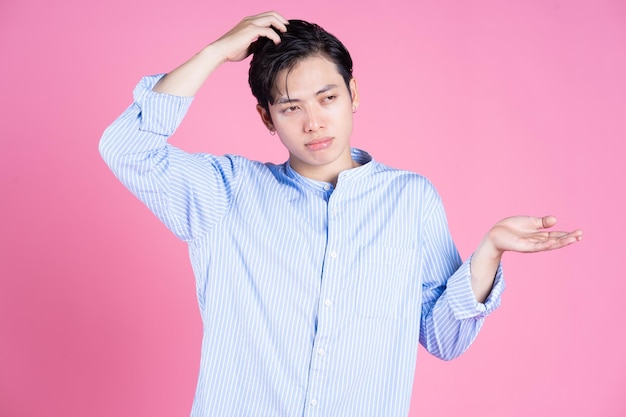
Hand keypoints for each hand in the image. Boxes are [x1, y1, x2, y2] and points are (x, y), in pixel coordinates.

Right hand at [153, 11, 288, 96]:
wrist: (219, 51)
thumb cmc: (231, 51)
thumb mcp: (248, 46)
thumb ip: (257, 44)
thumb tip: (266, 47)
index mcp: (249, 22)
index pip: (267, 16)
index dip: (277, 20)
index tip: (283, 29)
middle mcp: (250, 20)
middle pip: (271, 13)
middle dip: (282, 20)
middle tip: (287, 30)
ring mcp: (250, 23)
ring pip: (271, 18)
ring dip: (281, 25)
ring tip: (285, 34)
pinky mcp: (250, 30)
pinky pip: (268, 30)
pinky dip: (275, 36)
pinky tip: (277, 42)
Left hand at [470, 215, 581, 301]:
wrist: (496, 233)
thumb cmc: (512, 227)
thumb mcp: (530, 222)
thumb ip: (542, 222)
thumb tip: (555, 220)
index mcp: (540, 236)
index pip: (557, 236)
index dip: (568, 235)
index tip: (579, 233)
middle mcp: (538, 242)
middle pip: (556, 241)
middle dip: (568, 238)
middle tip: (580, 235)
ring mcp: (531, 245)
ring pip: (549, 244)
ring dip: (561, 242)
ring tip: (573, 239)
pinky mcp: (523, 246)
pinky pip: (536, 246)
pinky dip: (545, 244)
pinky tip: (554, 242)